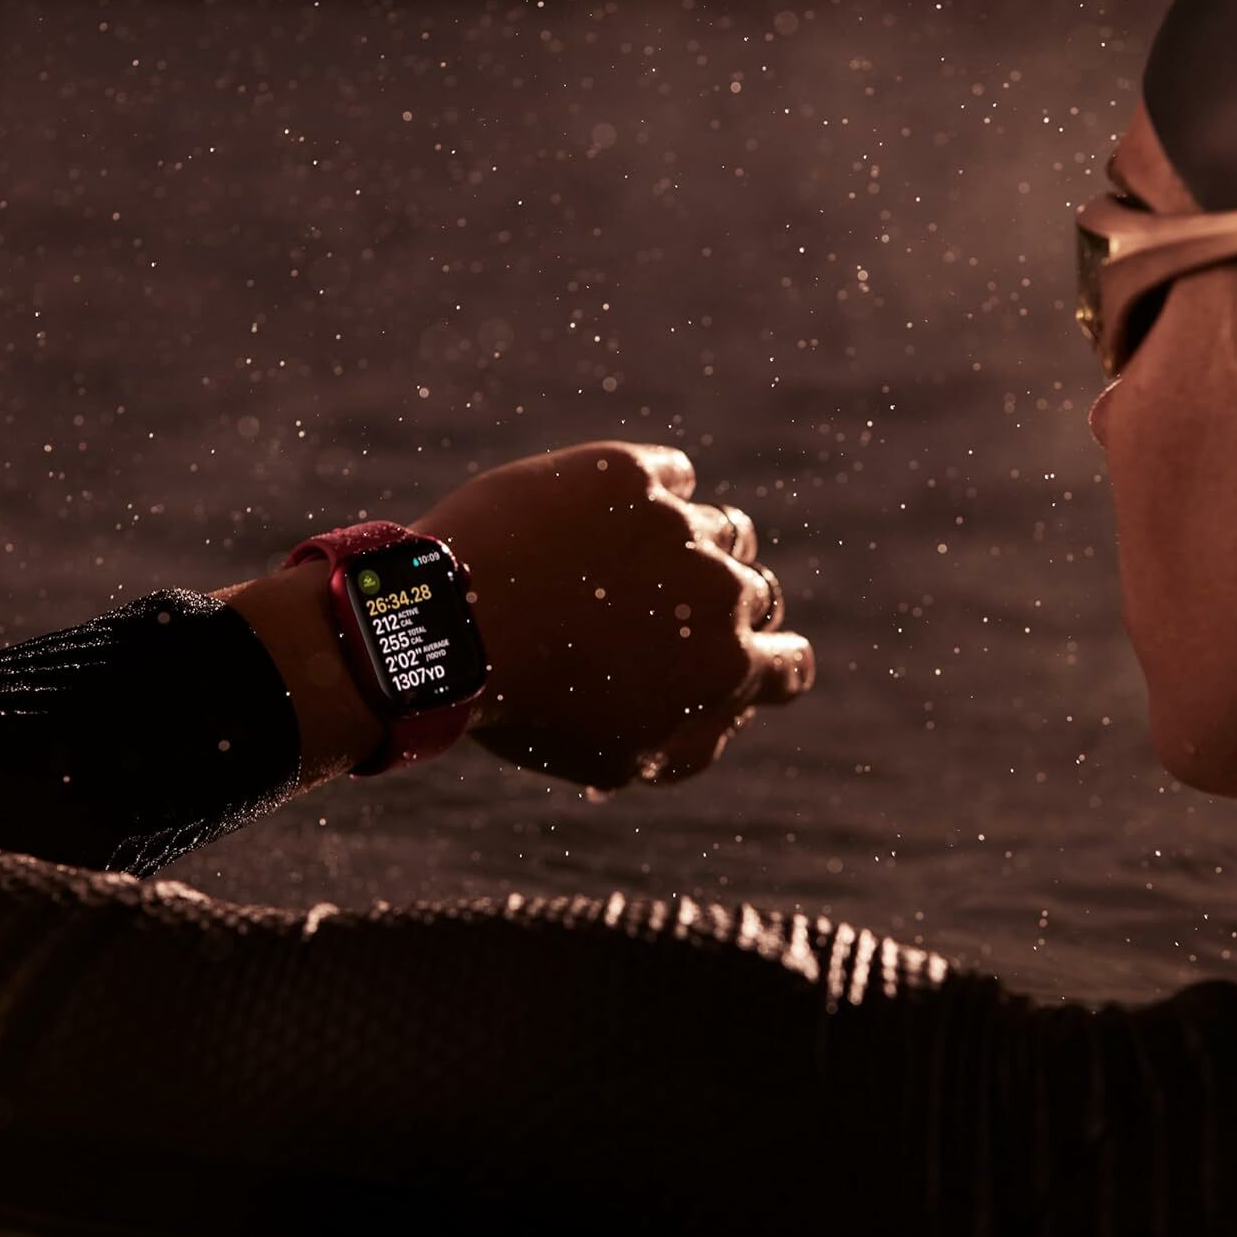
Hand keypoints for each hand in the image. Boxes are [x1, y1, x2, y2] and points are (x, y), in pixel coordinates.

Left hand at [413, 441, 815, 789]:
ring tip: (629, 565)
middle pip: (754, 590)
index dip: (772, 662)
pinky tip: (605, 520)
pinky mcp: (629, 474)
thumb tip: (736, 710)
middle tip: (656, 615)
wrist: (445, 628)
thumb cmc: (530, 706)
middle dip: (718, 606)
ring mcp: (676, 524)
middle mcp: (720, 588)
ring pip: (722, 528)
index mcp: (730, 667)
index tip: (738, 656)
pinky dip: (652, 496)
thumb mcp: (617, 762)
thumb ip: (698, 742)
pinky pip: (673, 475)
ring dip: (692, 547)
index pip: (791, 662)